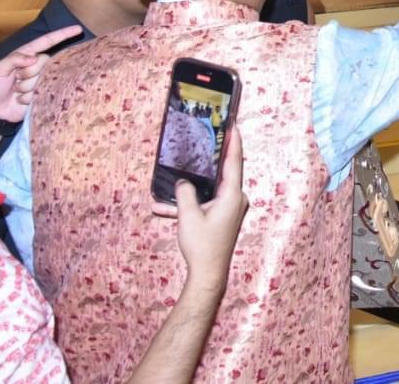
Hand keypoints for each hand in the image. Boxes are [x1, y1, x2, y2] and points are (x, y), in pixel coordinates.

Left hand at [0, 24, 82, 121]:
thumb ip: (14, 59)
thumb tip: (34, 58)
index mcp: (27, 55)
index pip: (47, 42)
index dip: (62, 35)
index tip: (78, 29)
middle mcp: (36, 66)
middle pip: (45, 61)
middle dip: (28, 72)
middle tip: (15, 80)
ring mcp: (41, 80)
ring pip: (43, 78)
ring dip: (26, 87)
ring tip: (16, 91)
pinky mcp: (43, 94)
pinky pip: (42, 92)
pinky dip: (28, 98)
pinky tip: (20, 99)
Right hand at [152, 127, 248, 292]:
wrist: (208, 274)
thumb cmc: (202, 245)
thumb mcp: (188, 216)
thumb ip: (185, 192)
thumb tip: (182, 181)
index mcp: (232, 195)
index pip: (234, 161)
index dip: (234, 141)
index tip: (233, 123)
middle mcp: (235, 199)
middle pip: (223, 171)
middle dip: (212, 156)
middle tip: (206, 136)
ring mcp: (229, 208)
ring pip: (210, 188)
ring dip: (191, 185)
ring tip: (175, 172)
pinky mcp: (222, 216)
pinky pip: (205, 202)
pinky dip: (188, 203)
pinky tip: (163, 207)